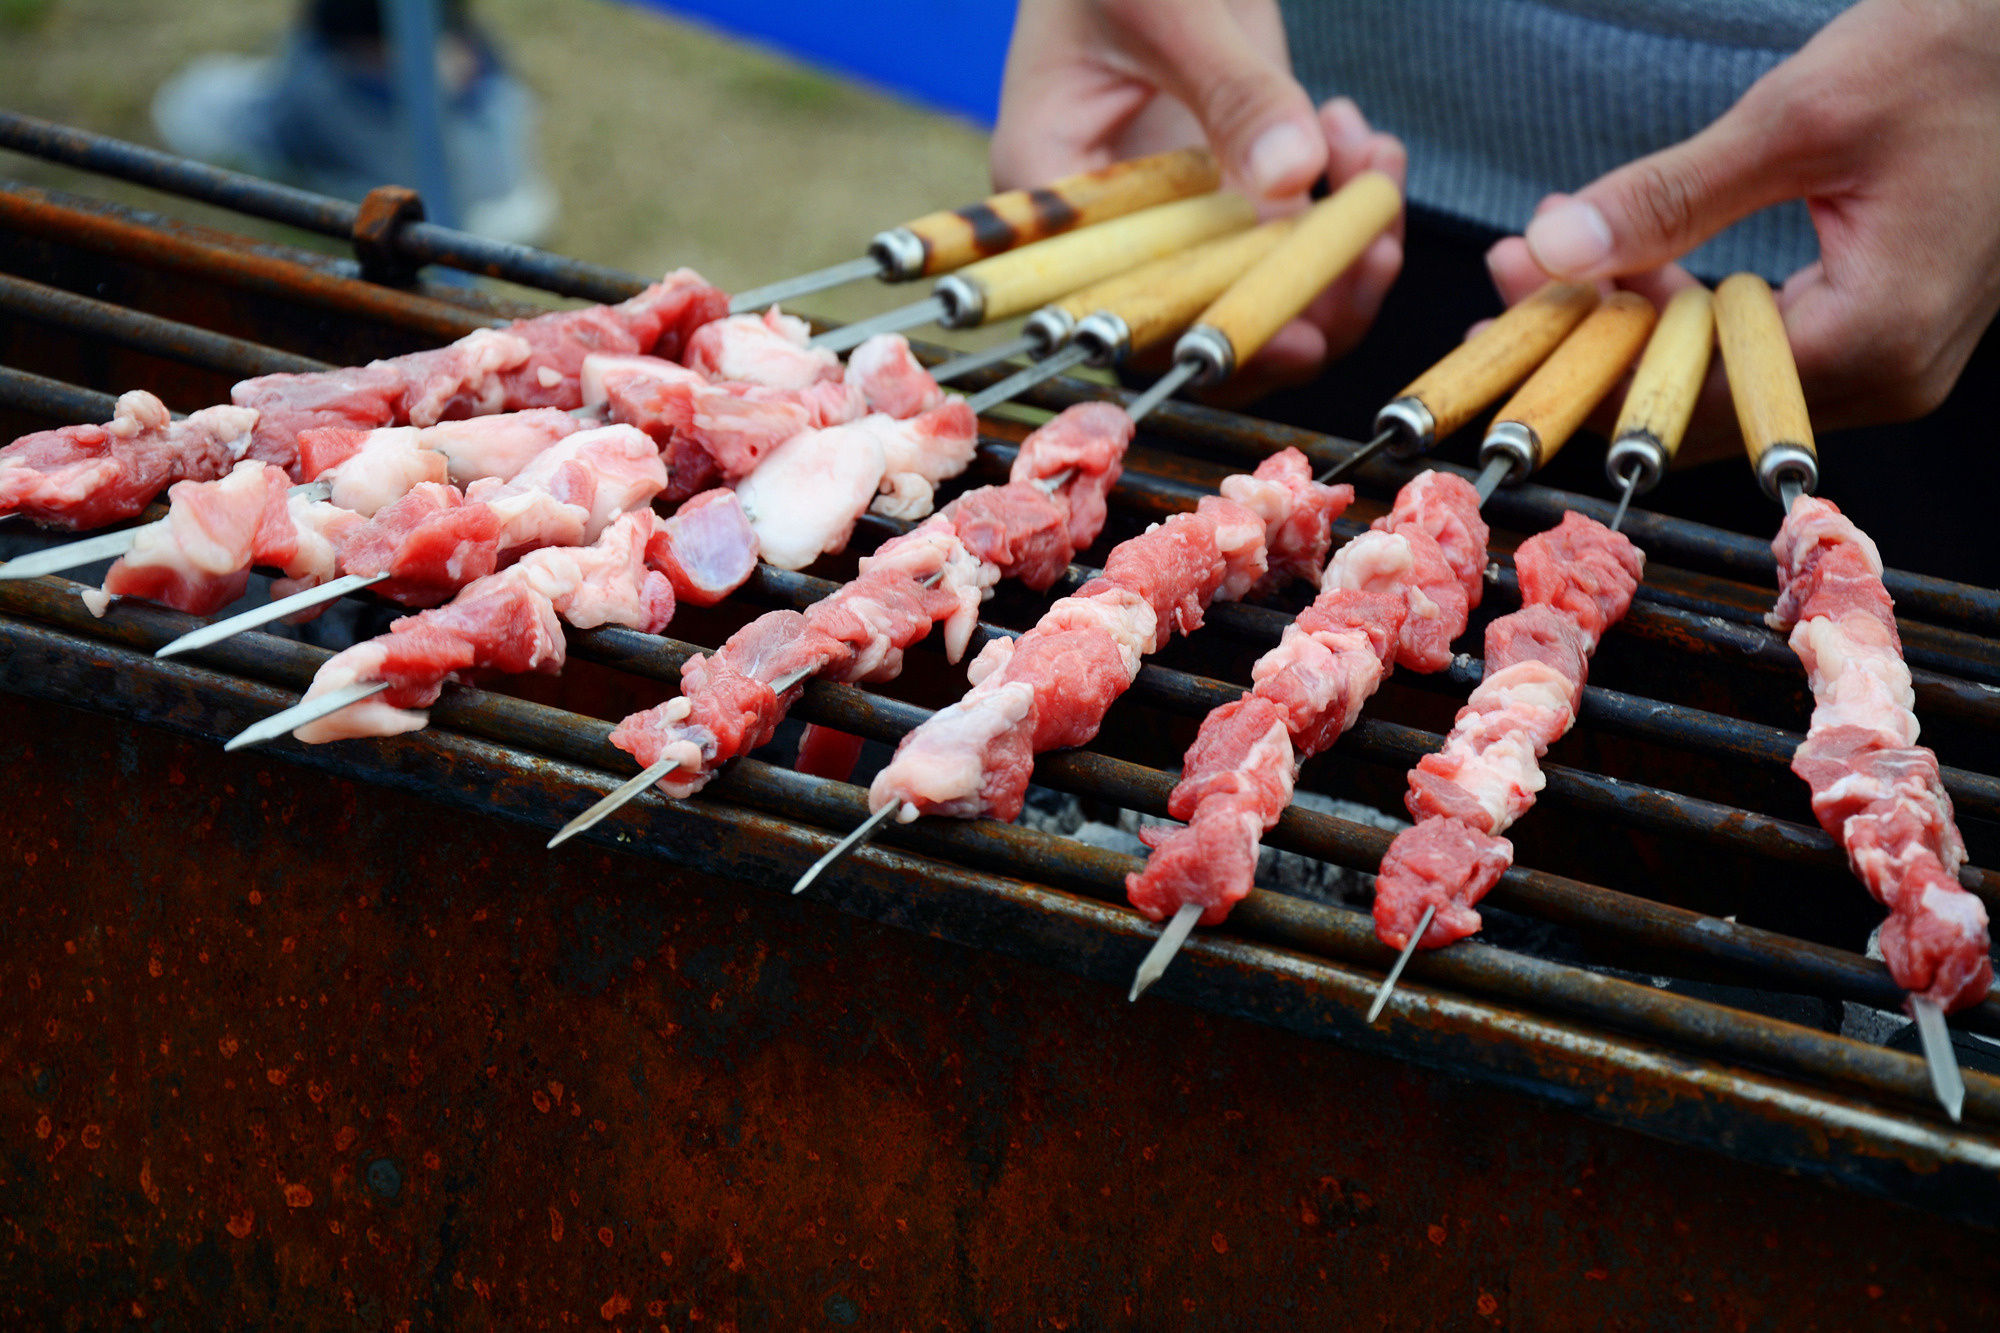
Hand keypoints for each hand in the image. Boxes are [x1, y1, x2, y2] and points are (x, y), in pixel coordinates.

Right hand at [991, 0, 1405, 401]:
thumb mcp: (1169, 6)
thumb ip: (1232, 90)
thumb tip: (1293, 176)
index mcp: (1058, 204)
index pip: (1125, 311)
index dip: (1209, 336)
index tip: (1296, 330)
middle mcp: (1115, 234)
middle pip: (1201, 328)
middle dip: (1302, 305)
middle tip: (1372, 252)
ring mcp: (1180, 222)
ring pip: (1262, 299)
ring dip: (1342, 259)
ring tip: (1377, 172)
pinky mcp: (1234, 197)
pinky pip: (1297, 249)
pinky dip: (1351, 215)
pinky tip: (1366, 147)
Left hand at [1488, 0, 1999, 461]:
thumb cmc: (1957, 57)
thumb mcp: (1800, 117)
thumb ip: (1674, 196)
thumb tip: (1556, 249)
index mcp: (1875, 341)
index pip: (1694, 405)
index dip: (1587, 377)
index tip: (1504, 331)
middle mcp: (1886, 374)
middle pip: (1698, 402)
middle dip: (1593, 346)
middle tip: (1511, 284)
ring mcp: (1885, 358)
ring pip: (1718, 373)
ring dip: (1630, 319)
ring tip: (1543, 257)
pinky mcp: (1876, 326)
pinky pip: (1753, 341)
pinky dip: (1683, 304)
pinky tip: (1622, 258)